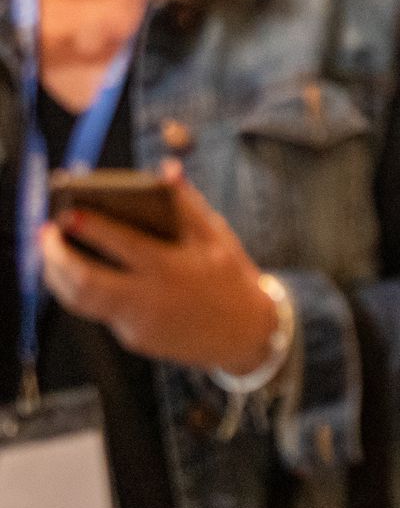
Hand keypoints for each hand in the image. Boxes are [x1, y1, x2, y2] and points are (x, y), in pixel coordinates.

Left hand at [41, 162, 278, 375]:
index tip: (69, 212)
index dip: (92, 228)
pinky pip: (100, 312)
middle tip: (45, 233)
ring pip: (80, 302)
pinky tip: (78, 273)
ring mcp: (138, 323)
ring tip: (51, 252)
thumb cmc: (229, 276)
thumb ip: (188, 203)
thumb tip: (167, 168)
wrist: (245, 333)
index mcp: (172, 267)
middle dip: (55, 256)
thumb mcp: (216, 236)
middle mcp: (149, 298)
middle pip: (85, 281)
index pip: (123, 245)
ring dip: (57, 275)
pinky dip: (83, 290)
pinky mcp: (133, 339)